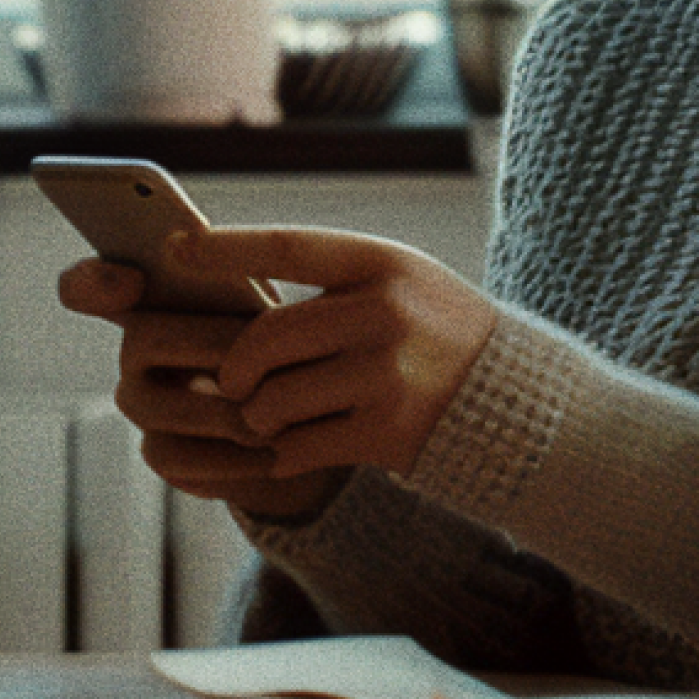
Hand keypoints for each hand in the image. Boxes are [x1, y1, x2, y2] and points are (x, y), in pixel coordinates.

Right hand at [57, 240, 332, 521]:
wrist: (315, 418)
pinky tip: (271, 454)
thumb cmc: (290, 346)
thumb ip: (243, 290)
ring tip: (277, 418)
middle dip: (213, 348)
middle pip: (142, 340)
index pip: (86, 284)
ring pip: (150, 406)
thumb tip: (227, 279)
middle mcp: (136, 346)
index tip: (130, 280)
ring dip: (220, 414)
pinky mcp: (159, 450)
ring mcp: (141, 400)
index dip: (94, 282)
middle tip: (270, 362)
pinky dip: (228, 458)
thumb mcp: (275, 307)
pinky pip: (172, 455)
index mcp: (158, 297)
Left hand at [192, 227, 493, 480]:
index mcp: (384, 265)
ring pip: (274, 397)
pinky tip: (294, 448)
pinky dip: (283, 451)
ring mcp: (389, 376)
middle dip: (235, 366)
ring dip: (258, 415)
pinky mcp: (388, 434)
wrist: (523, 405)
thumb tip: (225, 276)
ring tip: (272, 416)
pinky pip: (298, 445)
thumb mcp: (401, 285)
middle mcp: (387, 314)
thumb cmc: (436, 336)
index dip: (227, 248)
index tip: (174, 246)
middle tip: (230, 382)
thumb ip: (330, 283)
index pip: (290, 247)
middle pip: (266, 336)